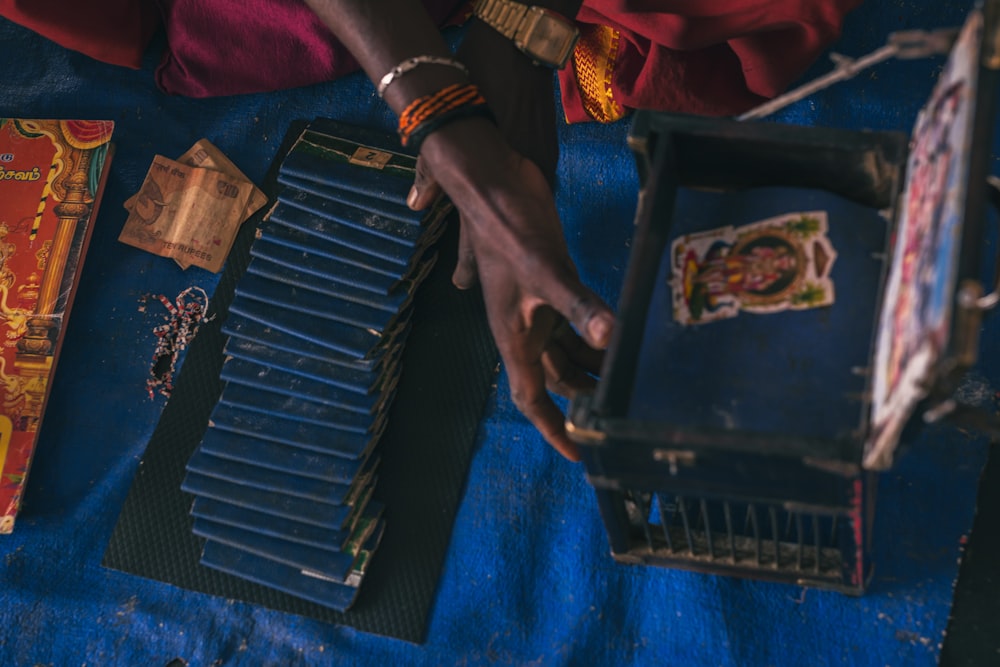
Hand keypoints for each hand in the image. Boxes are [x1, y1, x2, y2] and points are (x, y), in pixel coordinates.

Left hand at [407, 17, 559, 287]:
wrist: (516, 51)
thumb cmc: (474, 84)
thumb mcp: (443, 130)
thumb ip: (429, 170)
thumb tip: (415, 206)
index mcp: (484, 179)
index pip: (475, 235)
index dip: (467, 262)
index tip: (459, 285)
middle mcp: (514, 183)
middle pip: (502, 235)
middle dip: (489, 261)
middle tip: (476, 285)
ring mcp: (537, 170)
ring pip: (524, 214)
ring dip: (512, 237)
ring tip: (508, 266)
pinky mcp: (550, 157)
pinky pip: (539, 191)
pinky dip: (529, 208)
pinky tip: (528, 224)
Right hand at [415, 119, 614, 460]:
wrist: (490, 180)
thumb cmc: (508, 228)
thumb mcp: (547, 271)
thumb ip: (580, 307)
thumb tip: (612, 338)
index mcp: (514, 336)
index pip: (533, 398)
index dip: (554, 430)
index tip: (579, 455)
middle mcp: (523, 327)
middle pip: (556, 377)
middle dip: (587, 396)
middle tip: (623, 410)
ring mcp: (533, 305)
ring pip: (565, 350)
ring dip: (593, 364)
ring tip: (630, 373)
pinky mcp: (546, 282)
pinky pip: (571, 321)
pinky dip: (593, 332)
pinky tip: (618, 329)